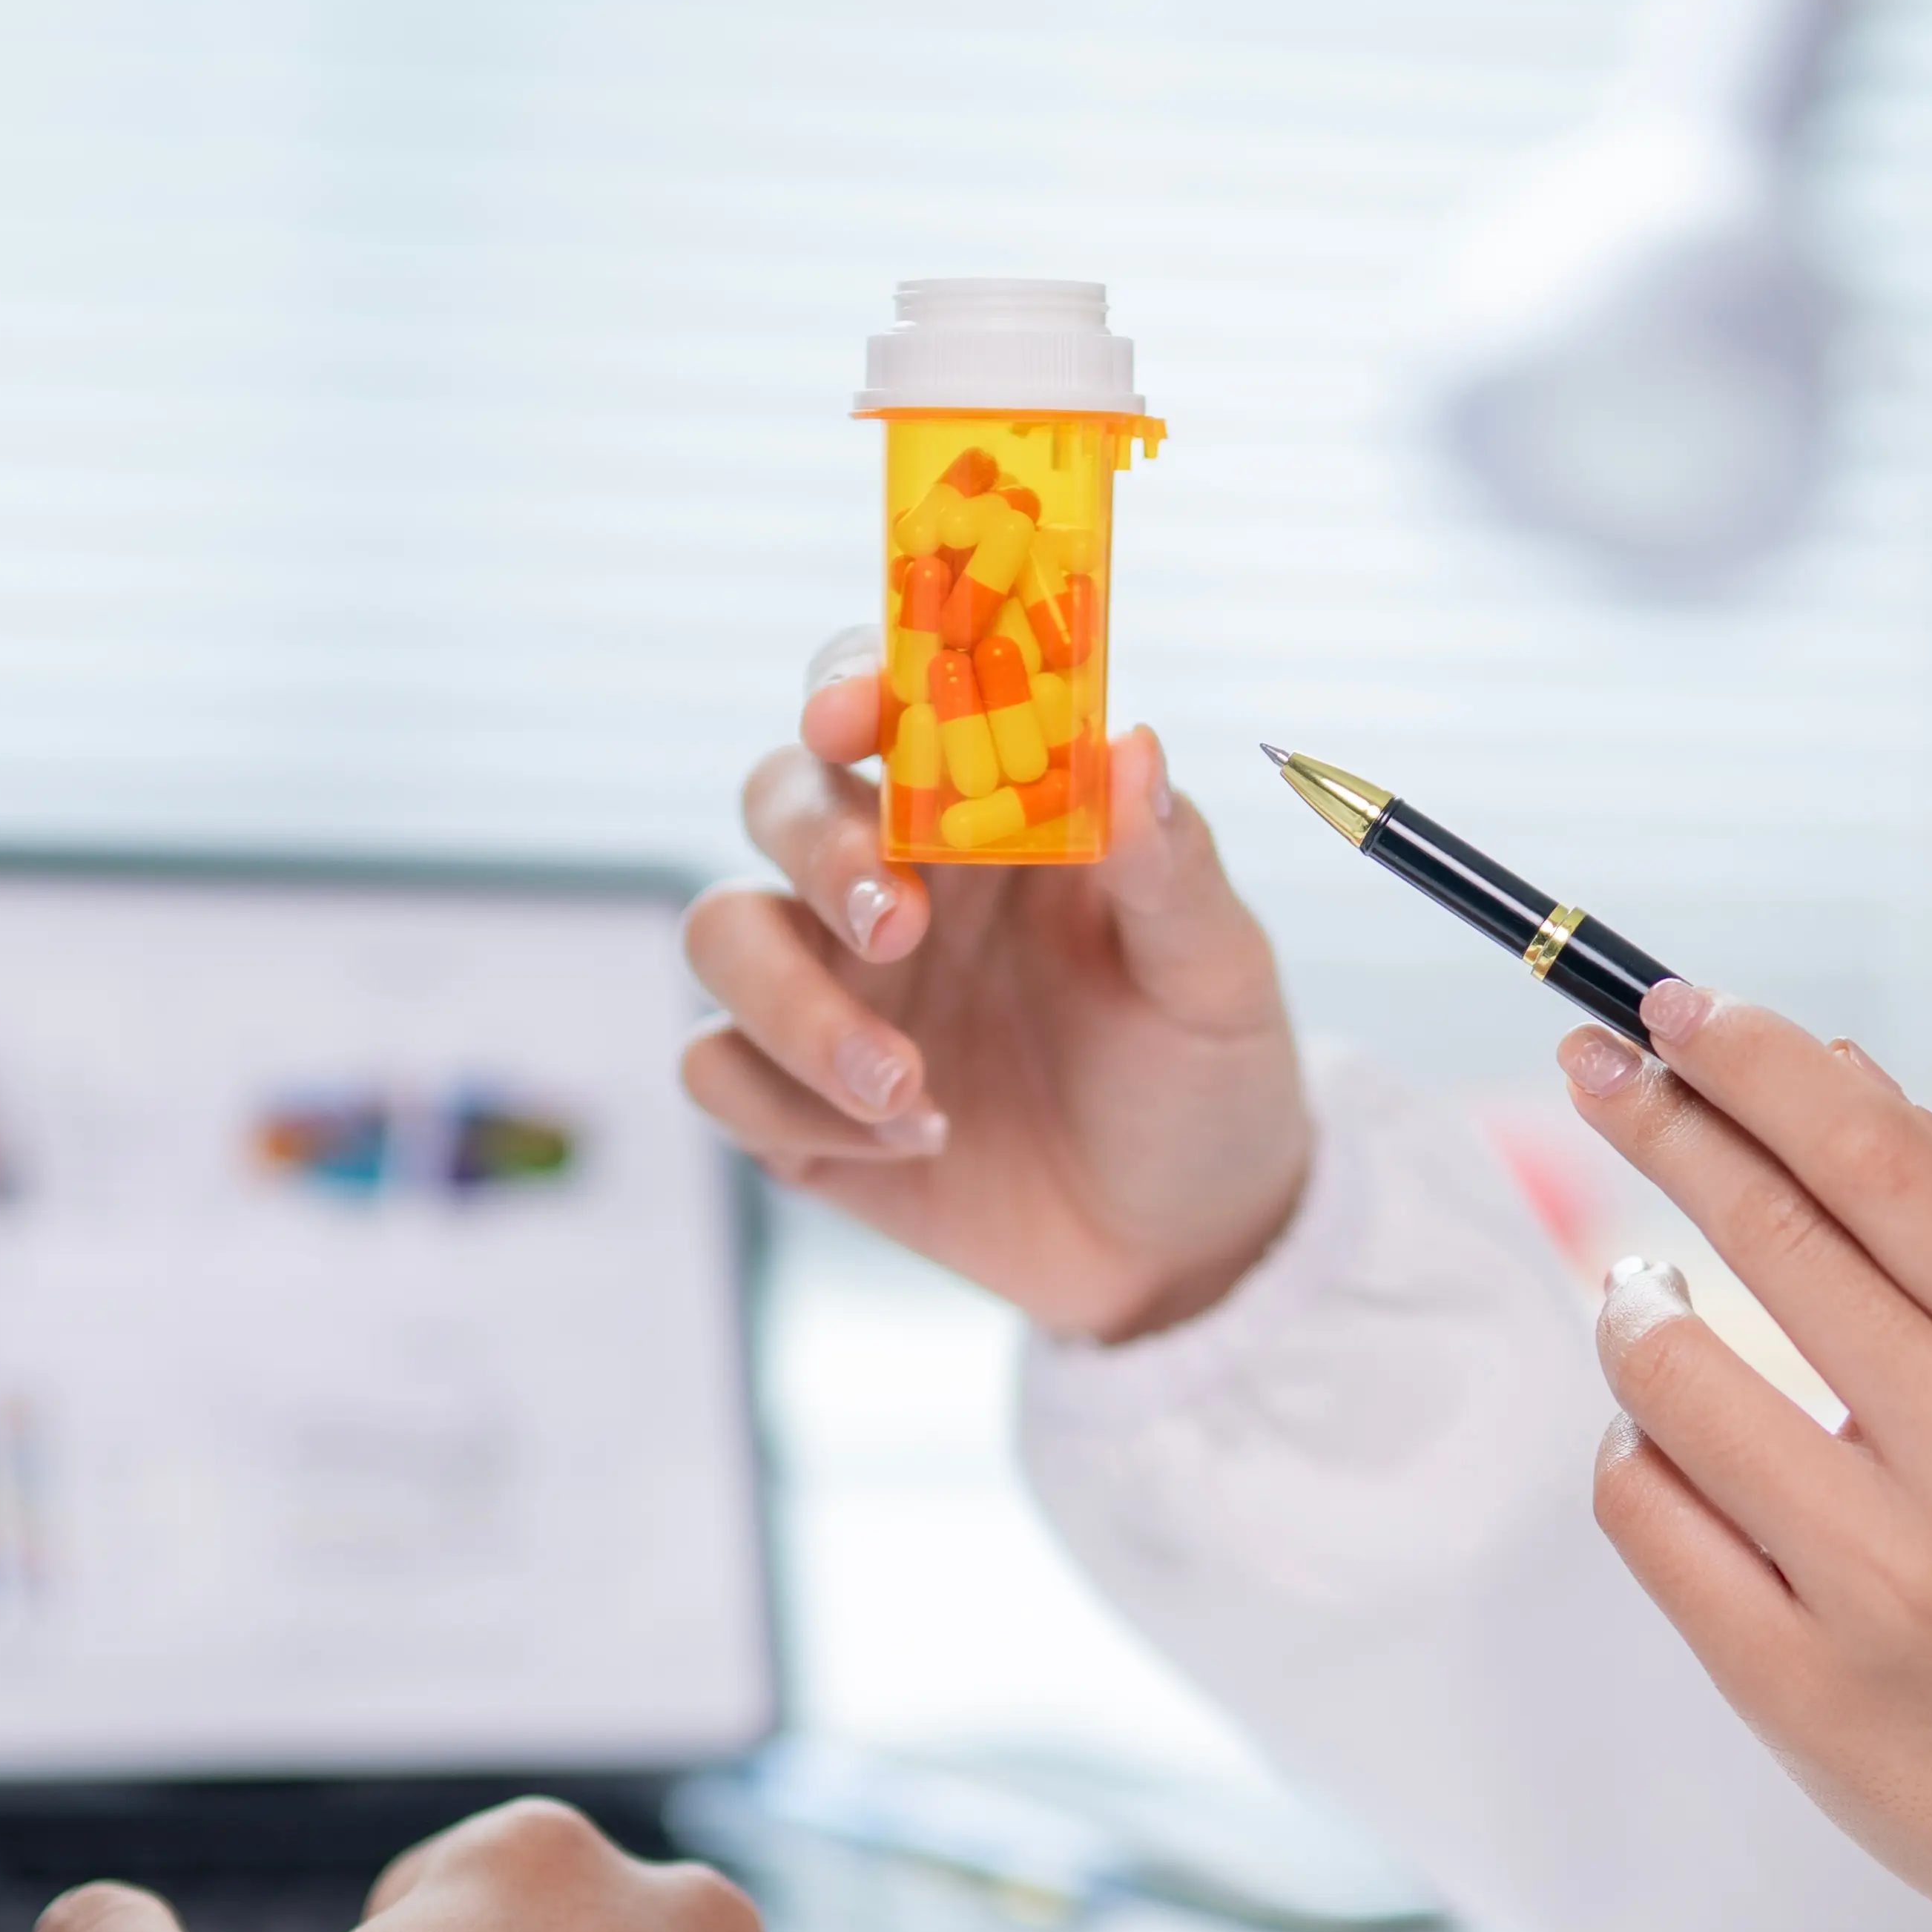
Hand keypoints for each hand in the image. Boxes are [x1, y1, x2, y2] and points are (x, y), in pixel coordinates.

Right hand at [678, 643, 1314, 1343]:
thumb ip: (1170, 868)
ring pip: (718, 935)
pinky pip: (715, 1070)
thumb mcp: (1215, 975)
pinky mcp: (797, 1098)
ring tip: (906, 1085)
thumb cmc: (1203, 1079)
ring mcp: (832, 988)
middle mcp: (893, 881)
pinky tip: (914, 1142)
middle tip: (899, 927)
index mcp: (989, 817)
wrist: (1182, 1245)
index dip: (851, 686)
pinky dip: (791, 1106)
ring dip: (792, 1005)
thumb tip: (1131, 748)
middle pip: (777, 800)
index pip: (889, 707)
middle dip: (818, 852)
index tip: (851, 719)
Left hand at [1565, 985, 1931, 1931]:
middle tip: (1592, 1066)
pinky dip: (1633, 1449)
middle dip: (1662, 1122)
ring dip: (1632, 1307)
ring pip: (1672, 1376)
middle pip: (1771, 1235)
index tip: (1675, 1009)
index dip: (1758, 1064)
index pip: (1883, 1162)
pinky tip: (1666, 1438)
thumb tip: (1831, 1076)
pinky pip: (1646, 1511)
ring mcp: (1881, 1579)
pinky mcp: (1794, 1681)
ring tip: (1643, 1296)